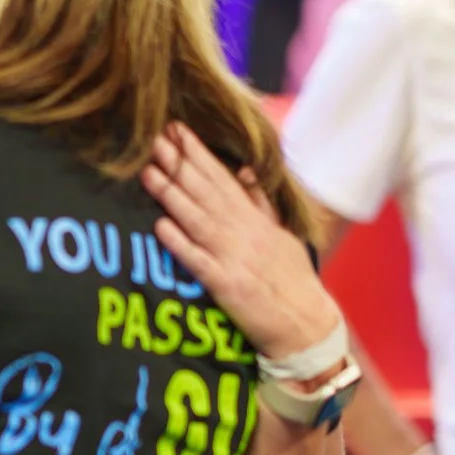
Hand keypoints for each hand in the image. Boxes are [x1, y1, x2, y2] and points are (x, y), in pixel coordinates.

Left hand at [141, 123, 339, 362]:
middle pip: (206, 192)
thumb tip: (243, 170)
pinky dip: (180, 244)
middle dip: (179, 164)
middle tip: (154, 138)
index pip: (222, 178)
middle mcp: (244, 232)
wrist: (306, 324)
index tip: (175, 130)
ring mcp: (235, 257)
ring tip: (148, 173)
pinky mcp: (228, 286)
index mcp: (255, 219)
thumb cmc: (291, 279)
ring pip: (198, 220)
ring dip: (172, 195)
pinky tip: (160, 226)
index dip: (197, 154)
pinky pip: (199, 261)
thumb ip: (259, 201)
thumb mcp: (280, 233)